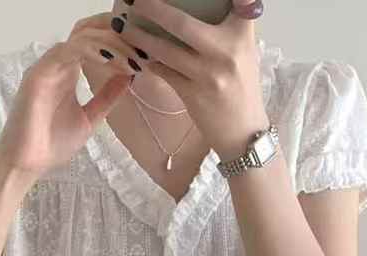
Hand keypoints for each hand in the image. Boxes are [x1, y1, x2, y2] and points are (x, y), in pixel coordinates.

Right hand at [0, 16, 145, 180]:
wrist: (26, 165)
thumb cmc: (51, 144)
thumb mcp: (90, 118)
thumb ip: (107, 98)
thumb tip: (128, 76)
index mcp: (69, 70)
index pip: (94, 40)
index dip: (119, 40)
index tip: (144, 53)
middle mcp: (58, 62)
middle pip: (89, 30)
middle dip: (117, 34)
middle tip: (143, 48)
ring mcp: (48, 66)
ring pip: (81, 37)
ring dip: (110, 44)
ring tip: (132, 57)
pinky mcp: (39, 74)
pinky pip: (68, 51)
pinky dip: (91, 51)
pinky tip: (111, 60)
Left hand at [108, 0, 268, 158]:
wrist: (243, 132)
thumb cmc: (241, 86)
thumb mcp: (243, 50)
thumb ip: (228, 26)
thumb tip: (191, 7)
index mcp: (242, 34)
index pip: (242, 3)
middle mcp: (225, 51)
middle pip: (182, 24)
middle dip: (153, 8)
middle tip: (135, 0)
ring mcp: (207, 75)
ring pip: (165, 50)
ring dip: (140, 37)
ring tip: (123, 27)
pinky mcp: (193, 94)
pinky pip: (164, 72)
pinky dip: (150, 62)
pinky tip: (139, 54)